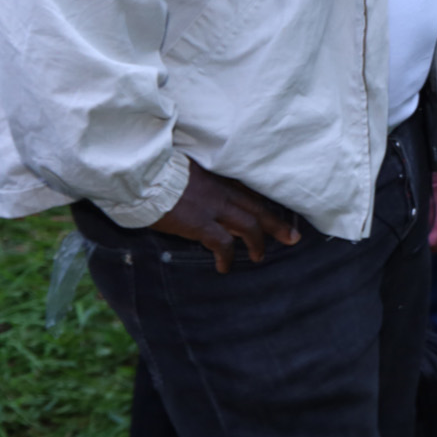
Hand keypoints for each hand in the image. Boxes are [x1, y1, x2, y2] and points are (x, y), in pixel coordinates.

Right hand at [148, 159, 299, 273]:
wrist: (143, 174)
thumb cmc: (159, 171)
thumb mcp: (188, 168)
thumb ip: (201, 179)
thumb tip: (200, 190)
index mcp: (221, 177)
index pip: (251, 192)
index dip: (266, 205)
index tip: (278, 214)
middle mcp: (223, 191)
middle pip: (259, 209)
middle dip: (278, 225)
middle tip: (293, 238)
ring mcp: (214, 207)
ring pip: (249, 226)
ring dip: (258, 243)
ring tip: (259, 257)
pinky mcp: (200, 223)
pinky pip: (223, 243)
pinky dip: (227, 257)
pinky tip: (224, 267)